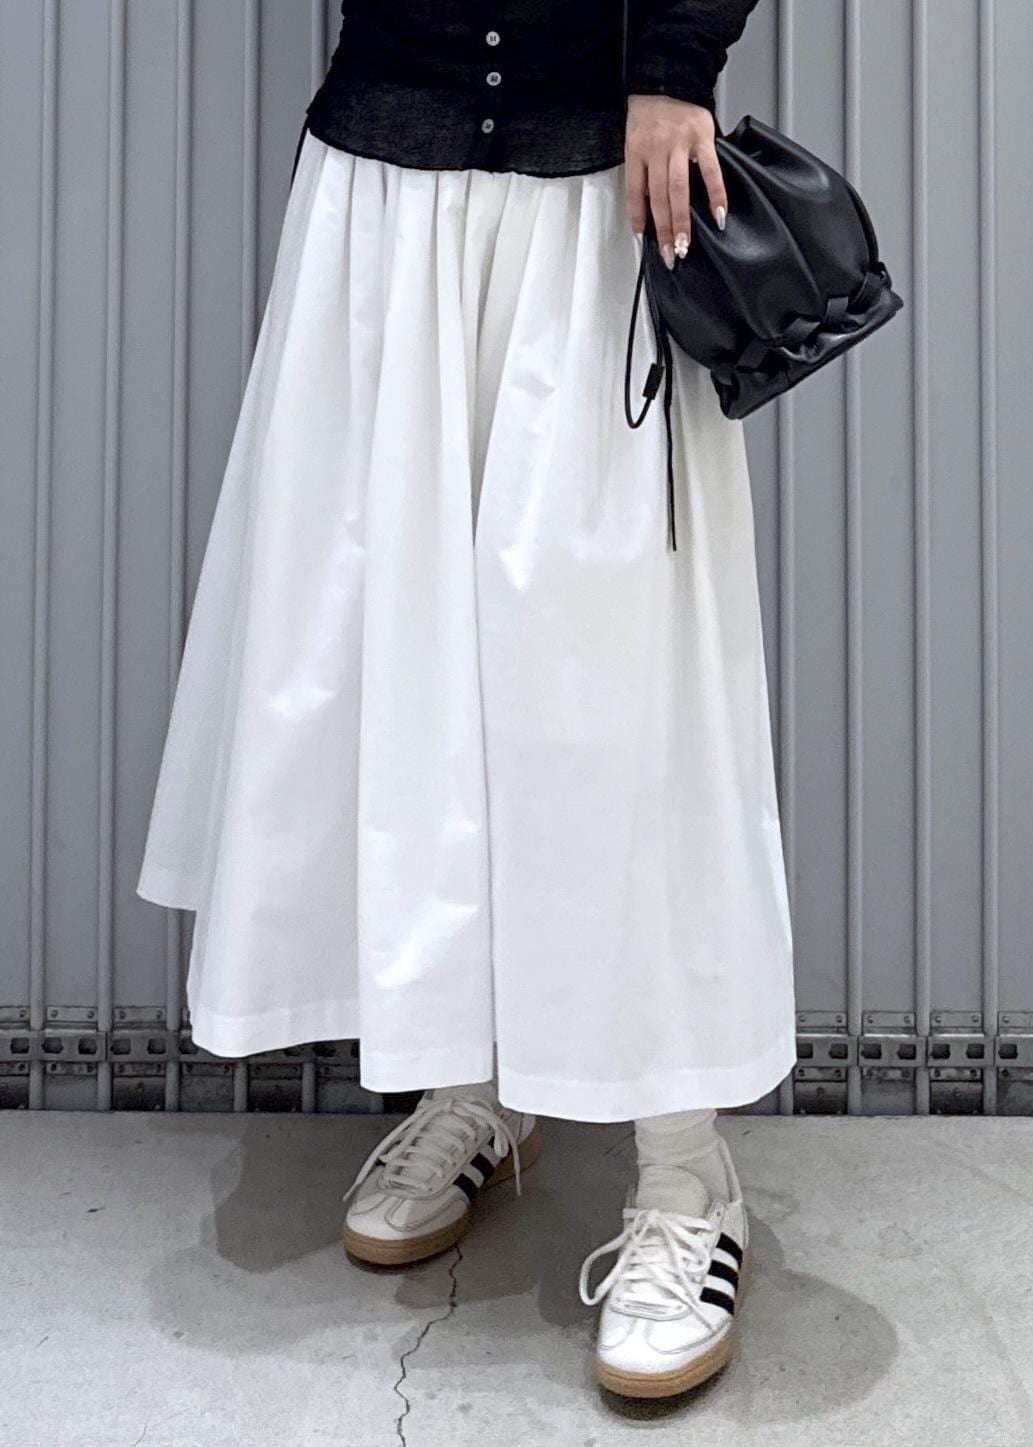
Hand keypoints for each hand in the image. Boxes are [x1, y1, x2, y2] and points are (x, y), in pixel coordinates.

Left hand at [624, 95, 727, 265]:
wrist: (669, 73)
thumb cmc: (650, 108)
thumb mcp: (634, 135)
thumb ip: (640, 166)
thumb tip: (646, 203)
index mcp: (636, 150)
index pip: (634, 191)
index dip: (638, 217)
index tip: (644, 238)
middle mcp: (657, 150)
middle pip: (658, 198)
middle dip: (664, 229)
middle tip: (670, 254)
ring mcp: (680, 144)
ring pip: (679, 190)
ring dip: (683, 221)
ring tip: (686, 245)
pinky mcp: (702, 137)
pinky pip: (710, 171)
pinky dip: (716, 194)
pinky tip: (719, 215)